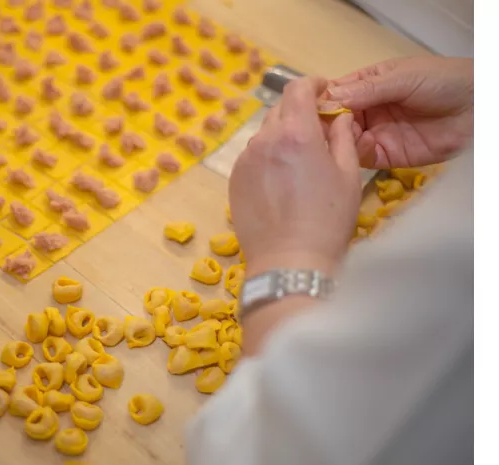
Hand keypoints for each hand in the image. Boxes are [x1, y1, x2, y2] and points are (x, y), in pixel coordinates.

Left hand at [230, 77, 361, 276]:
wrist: (288, 261)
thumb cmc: (326, 221)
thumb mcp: (348, 175)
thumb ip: (343, 137)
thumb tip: (339, 117)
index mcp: (297, 134)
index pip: (297, 89)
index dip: (311, 85)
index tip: (322, 91)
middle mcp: (265, 141)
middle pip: (280, 110)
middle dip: (299, 113)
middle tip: (317, 131)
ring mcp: (245, 160)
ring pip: (265, 134)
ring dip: (282, 137)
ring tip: (300, 162)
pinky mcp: (234, 180)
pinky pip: (253, 157)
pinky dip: (267, 158)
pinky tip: (282, 181)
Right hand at [326, 56, 472, 168]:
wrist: (478, 109)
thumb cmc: (443, 82)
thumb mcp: (402, 78)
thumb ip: (366, 90)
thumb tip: (328, 98)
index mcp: (368, 84)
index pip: (335, 93)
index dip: (320, 100)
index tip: (305, 107)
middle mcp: (368, 110)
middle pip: (335, 119)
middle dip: (325, 124)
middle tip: (316, 129)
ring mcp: (376, 133)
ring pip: (344, 139)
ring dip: (337, 140)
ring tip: (336, 138)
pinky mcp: (386, 156)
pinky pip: (362, 157)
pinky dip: (354, 154)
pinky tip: (355, 148)